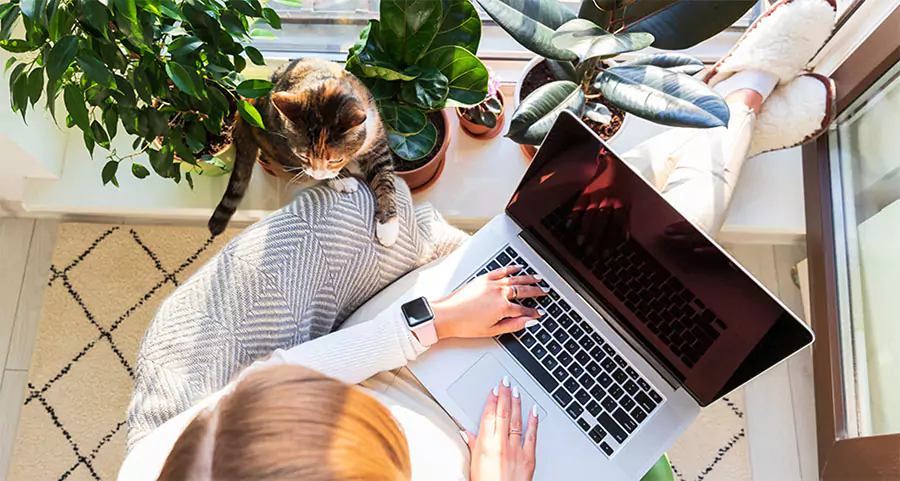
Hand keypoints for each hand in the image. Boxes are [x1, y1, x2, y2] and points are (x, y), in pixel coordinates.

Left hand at [431, 266, 545, 340]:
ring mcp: (491, 284)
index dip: (534, 312)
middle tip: (545, 292)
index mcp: (503, 307)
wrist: (446, 315)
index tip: (540, 313)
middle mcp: (499, 293)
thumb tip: (528, 322)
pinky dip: (511, 269)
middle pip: (524, 291)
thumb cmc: (465, 325)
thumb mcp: (492, 331)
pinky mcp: (483, 278)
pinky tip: (518, 268)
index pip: (524, 310)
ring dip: (529, 278)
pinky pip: (501, 271)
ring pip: (515, 279)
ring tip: (538, 278)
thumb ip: (513, 325)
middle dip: (537, 292)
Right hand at [464, 377, 538, 480]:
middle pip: (503, 413)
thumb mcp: (474, 465)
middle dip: (504, 395)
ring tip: (516, 390)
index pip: (489, 415)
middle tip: (505, 382)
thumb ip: (473, 445)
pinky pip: (532, 435)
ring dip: (517, 403)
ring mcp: (517, 450)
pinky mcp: (529, 458)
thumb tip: (466, 432)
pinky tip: (534, 410)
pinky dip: (533, 421)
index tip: (493, 389)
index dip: (491, 400)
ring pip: (517, 420)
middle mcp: (501, 444)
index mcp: (486, 445)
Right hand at [566, 150, 629, 256]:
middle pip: (600, 222)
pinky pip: (578, 204)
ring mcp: (595, 196)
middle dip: (595, 238)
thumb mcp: (628, 203)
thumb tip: (623, 239)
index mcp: (620, 204)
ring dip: (584, 229)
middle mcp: (608, 201)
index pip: (615, 225)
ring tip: (580, 243)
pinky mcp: (585, 192)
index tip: (606, 253)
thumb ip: (625, 221)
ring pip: (589, 215)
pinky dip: (573, 215)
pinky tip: (569, 226)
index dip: (610, 240)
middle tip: (591, 252)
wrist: (613, 165)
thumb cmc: (622, 186)